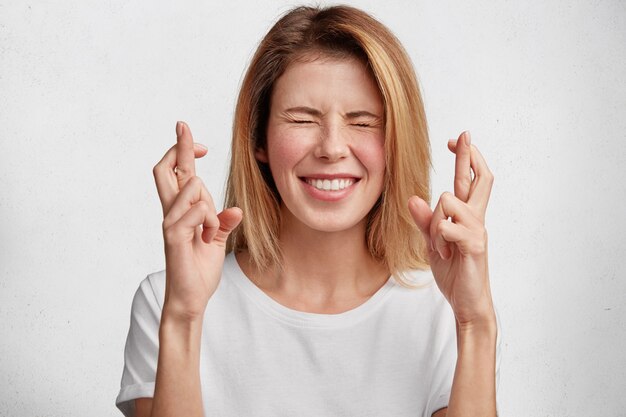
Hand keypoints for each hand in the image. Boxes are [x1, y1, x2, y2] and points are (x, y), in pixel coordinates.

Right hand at [153, 121, 241, 321]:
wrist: (191, 298)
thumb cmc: (200, 269)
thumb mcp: (217, 240)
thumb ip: (222, 222)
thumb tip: (235, 209)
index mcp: (182, 210)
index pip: (177, 173)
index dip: (182, 149)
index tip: (191, 135)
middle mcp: (172, 212)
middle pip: (164, 169)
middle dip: (178, 146)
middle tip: (185, 129)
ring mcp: (171, 224)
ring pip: (189, 188)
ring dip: (207, 202)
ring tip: (210, 229)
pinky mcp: (173, 238)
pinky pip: (193, 213)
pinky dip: (208, 220)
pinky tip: (208, 237)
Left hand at [409, 131, 494, 325]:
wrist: (467, 301)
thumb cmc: (455, 271)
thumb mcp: (433, 243)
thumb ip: (424, 222)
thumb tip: (412, 199)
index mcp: (466, 216)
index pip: (469, 180)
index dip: (465, 158)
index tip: (456, 140)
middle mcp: (476, 219)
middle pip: (480, 179)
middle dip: (470, 155)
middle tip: (464, 135)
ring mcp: (477, 231)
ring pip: (449, 202)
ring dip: (435, 222)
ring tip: (439, 246)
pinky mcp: (475, 246)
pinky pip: (449, 227)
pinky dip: (438, 238)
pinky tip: (442, 253)